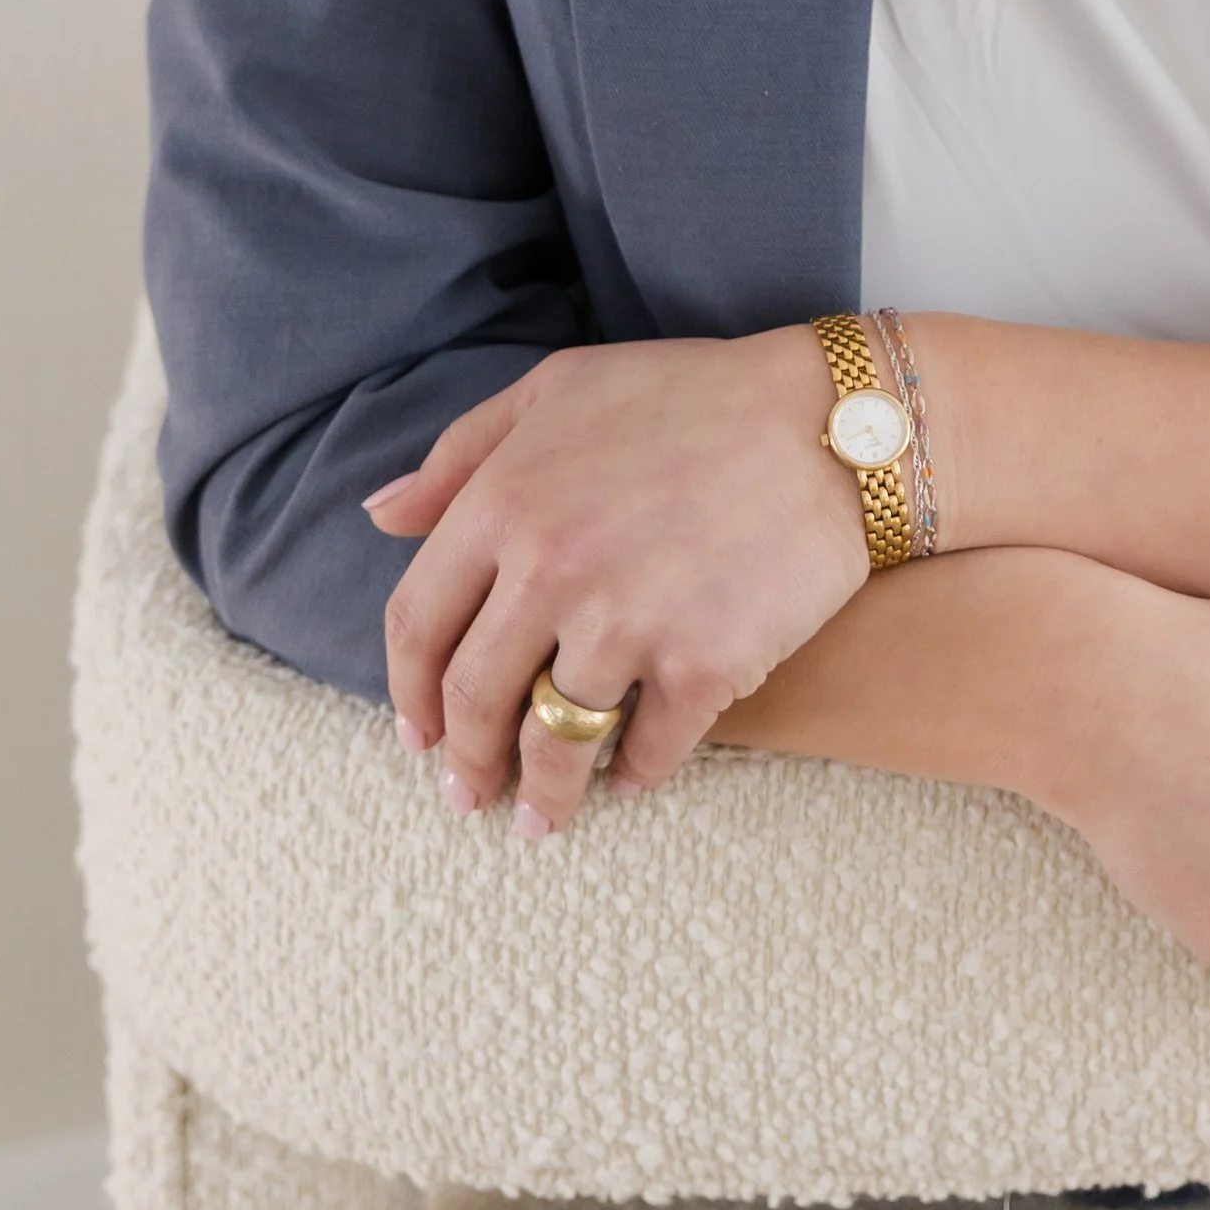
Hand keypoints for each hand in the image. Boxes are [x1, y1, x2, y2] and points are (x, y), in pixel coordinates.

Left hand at [366, 333, 867, 834]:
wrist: (829, 422)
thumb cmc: (690, 397)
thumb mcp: (559, 390)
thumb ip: (460, 453)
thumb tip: (380, 515)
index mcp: (506, 503)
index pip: (418, 628)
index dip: (408, 694)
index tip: (419, 734)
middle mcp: (553, 570)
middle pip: (476, 701)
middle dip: (465, 763)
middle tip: (469, 795)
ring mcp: (629, 622)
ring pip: (555, 744)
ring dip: (541, 796)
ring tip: (542, 820)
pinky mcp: (704, 665)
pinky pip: (649, 752)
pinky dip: (632, 777)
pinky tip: (628, 780)